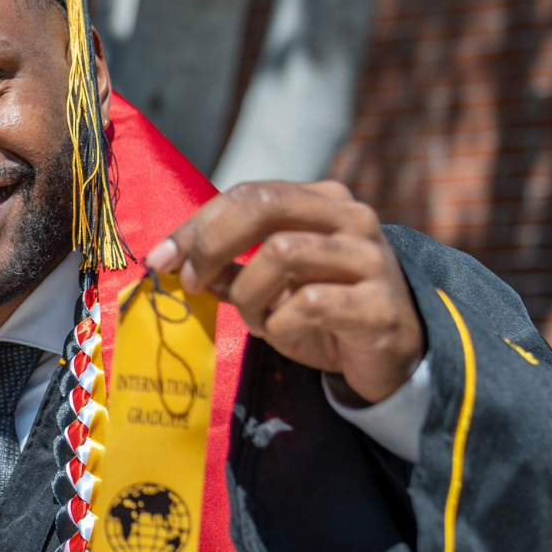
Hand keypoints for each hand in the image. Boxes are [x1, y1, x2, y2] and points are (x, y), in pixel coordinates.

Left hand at [145, 181, 423, 403]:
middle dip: (211, 245)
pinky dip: (279, 323)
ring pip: (281, 254)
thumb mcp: (269, 287)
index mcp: (323, 201)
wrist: (391, 357)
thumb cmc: (324, 314)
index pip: (249, 194)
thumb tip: (175, 264)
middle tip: (190, 283)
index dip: (197, 226)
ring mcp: (370, 258)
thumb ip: (230, 270)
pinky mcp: (378, 303)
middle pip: (264, 206)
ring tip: (256, 320)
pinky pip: (307, 304)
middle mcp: (351, 218)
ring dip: (249, 295)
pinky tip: (284, 332)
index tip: (160, 259)